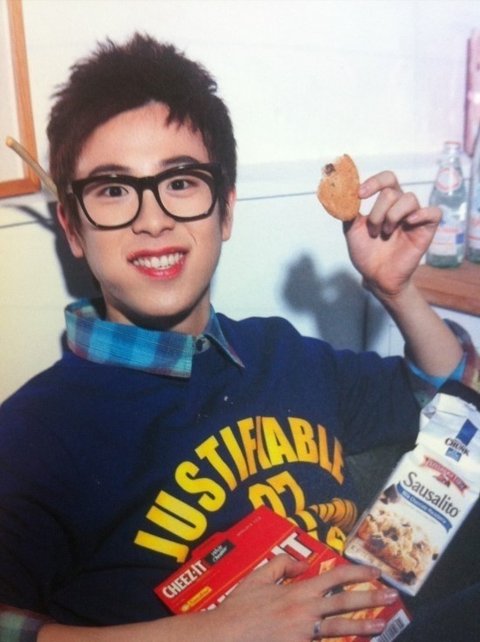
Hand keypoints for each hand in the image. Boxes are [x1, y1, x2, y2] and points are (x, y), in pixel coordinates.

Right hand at [211, 554, 398, 641]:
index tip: (373, 570)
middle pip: (345, 602)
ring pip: (341, 628)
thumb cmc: (239, 608)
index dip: (356, 572)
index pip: (334, 576)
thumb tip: (304, 563)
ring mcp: (305, 634)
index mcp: (298, 590)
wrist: (225, 638)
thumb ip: (282, 564)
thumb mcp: (258, 576)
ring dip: (364, 625)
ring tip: (383, 624)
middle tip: (392, 596)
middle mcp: (306, 611)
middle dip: (371, 597)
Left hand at [345, 171, 440, 298]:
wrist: (376, 277)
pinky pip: (434, 212)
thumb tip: (343, 194)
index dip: (374, 182)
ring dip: (392, 217)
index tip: (359, 194)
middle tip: (373, 231)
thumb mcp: (352, 230)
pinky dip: (422, 214)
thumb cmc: (366, 253)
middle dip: (377, 212)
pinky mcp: (426, 230)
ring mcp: (415, 217)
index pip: (387, 179)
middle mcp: (401, 207)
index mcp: (386, 203)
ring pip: (409, 199)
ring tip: (385, 234)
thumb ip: (348, 211)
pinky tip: (408, 223)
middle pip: (392, 192)